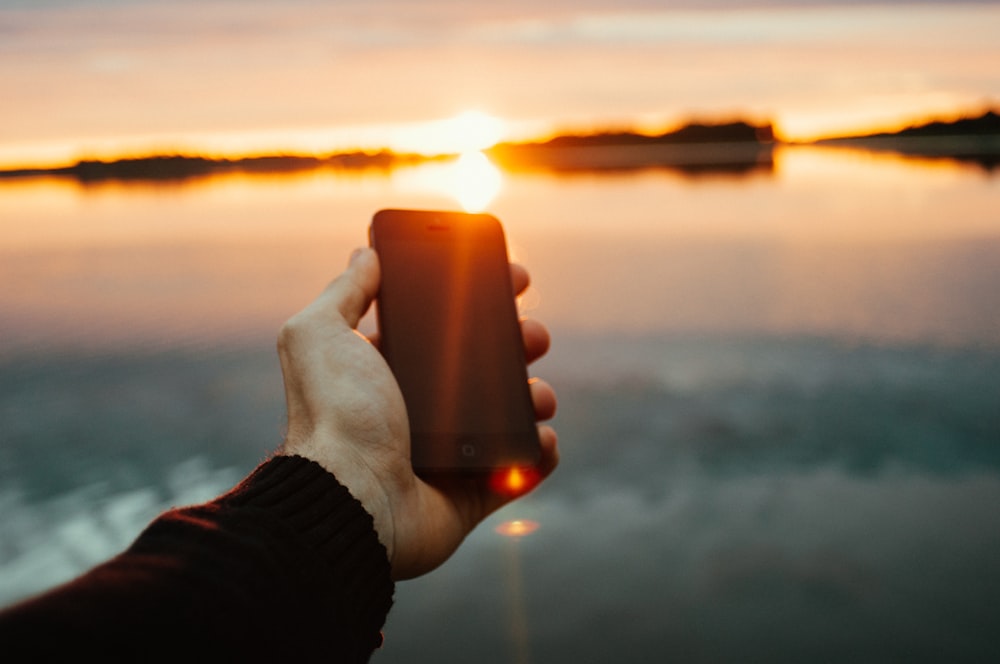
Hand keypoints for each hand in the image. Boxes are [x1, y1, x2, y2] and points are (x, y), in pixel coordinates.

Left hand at [277, 247, 557, 579]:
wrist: (351, 498)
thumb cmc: (334, 415)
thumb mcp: (320, 335)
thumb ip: (343, 292)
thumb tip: (365, 254)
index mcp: (386, 370)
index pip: (440, 326)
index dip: (477, 298)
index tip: (510, 278)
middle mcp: (418, 408)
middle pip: (483, 365)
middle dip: (518, 341)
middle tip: (534, 333)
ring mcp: (448, 452)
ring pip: (508, 414)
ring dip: (536, 395)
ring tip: (538, 393)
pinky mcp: (471, 492)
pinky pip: (519, 469)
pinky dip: (539, 452)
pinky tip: (543, 436)